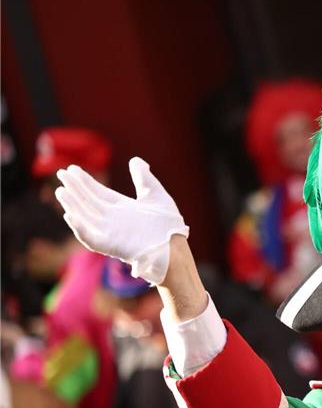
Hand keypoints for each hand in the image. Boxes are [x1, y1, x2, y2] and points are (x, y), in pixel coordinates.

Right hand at [54, 157, 187, 284]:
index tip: (72, 168)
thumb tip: (135, 159)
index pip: (98, 192)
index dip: (85, 181)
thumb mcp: (155, 195)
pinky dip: (79, 228)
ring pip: (85, 217)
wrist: (175, 247)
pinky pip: (90, 238)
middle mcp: (113, 220)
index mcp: (122, 208)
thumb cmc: (167, 224)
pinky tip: (70, 215)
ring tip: (61, 190)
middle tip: (61, 173)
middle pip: (89, 202)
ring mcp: (110, 233)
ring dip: (72, 205)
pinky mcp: (110, 246)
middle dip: (75, 188)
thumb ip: (143, 177)